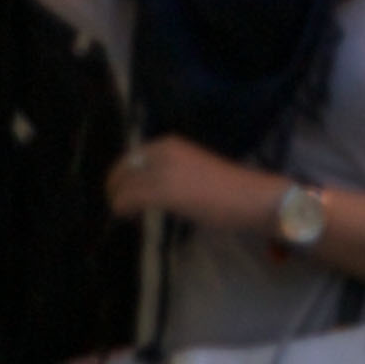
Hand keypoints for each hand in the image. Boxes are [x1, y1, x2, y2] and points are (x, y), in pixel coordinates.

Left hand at [108, 138, 277, 237]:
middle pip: (121, 170)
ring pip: (121, 186)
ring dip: (118, 202)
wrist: (249, 196)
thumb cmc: (226, 186)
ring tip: (130, 216)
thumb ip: (167, 171)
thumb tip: (144, 187)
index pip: (130, 158)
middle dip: (115, 189)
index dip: (122, 177)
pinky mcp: (163, 191)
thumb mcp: (190, 168)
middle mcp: (162, 151)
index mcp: (169, 144)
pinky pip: (127, 200)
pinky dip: (123, 210)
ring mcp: (162, 170)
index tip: (126, 194)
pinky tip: (133, 219)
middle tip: (122, 209)